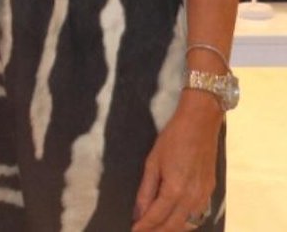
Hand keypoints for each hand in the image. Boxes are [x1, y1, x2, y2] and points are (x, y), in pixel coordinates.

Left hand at [131, 92, 221, 229]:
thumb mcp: (153, 162)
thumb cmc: (172, 139)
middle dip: (156, 231)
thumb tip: (138, 212)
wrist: (199, 125)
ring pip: (186, 225)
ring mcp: (203, 198)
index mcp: (175, 190)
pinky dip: (185, 224)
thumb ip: (146, 190)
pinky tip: (175, 222)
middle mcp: (191, 199)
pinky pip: (197, 216)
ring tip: (155, 229)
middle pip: (172, 226)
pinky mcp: (210, 193)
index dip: (144, 227)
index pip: (157, 217)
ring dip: (171, 230)